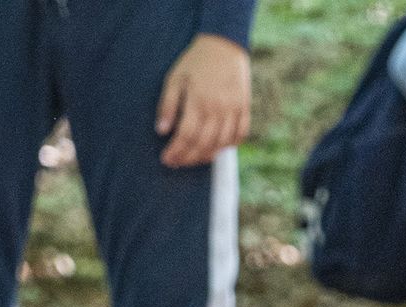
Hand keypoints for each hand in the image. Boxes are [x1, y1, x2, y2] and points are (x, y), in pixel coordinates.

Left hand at [157, 35, 250, 168]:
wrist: (225, 45)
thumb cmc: (196, 61)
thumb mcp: (175, 78)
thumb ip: (167, 105)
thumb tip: (161, 131)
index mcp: (199, 101)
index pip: (186, 136)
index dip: (176, 152)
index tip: (166, 159)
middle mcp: (218, 108)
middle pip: (203, 145)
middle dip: (188, 158)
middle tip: (177, 163)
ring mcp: (234, 110)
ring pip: (221, 145)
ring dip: (206, 156)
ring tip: (193, 158)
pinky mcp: (245, 108)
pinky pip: (240, 136)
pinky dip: (228, 147)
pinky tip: (216, 148)